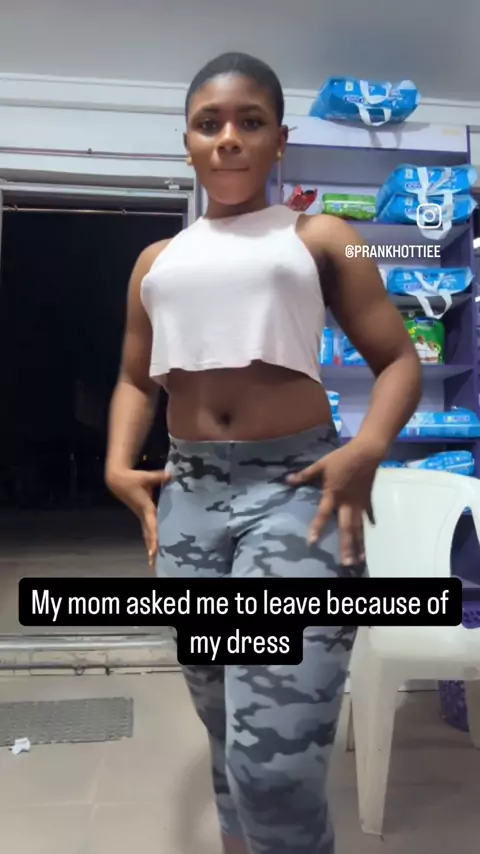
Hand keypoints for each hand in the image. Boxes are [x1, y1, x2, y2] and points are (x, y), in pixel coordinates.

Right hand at [106, 468, 170, 566]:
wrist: (118, 481)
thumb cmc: (133, 479)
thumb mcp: (147, 477)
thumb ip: (160, 477)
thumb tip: (171, 474)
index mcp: (146, 508)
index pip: (152, 525)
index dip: (154, 536)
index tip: (155, 549)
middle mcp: (143, 515)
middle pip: (149, 535)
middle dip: (152, 548)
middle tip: (155, 563)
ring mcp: (142, 517)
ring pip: (147, 535)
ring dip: (151, 547)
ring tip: (154, 562)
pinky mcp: (142, 516)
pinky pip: (148, 531)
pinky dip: (151, 540)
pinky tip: (154, 550)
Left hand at [286, 438, 382, 564]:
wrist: (366, 452)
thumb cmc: (342, 458)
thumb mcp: (321, 464)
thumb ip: (305, 474)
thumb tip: (287, 480)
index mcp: (333, 494)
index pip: (323, 514)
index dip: (317, 527)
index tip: (312, 542)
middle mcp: (347, 502)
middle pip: (347, 527)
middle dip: (347, 545)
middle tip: (346, 562)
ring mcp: (359, 502)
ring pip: (359, 526)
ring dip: (359, 542)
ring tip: (359, 558)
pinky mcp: (367, 499)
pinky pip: (368, 513)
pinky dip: (369, 522)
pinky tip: (371, 531)